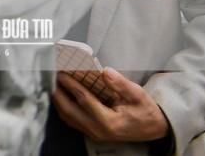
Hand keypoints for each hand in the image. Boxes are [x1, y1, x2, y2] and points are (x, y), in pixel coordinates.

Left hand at [51, 69, 170, 144]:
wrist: (153, 129)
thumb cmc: (145, 111)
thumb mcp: (138, 95)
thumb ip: (121, 84)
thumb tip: (105, 71)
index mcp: (109, 121)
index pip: (84, 100)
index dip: (71, 85)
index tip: (61, 73)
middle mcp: (98, 130)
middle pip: (69, 111)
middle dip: (58, 93)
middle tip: (51, 77)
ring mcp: (94, 133)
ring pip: (68, 118)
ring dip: (58, 101)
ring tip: (53, 84)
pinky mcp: (92, 133)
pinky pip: (72, 121)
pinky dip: (64, 108)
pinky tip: (62, 96)